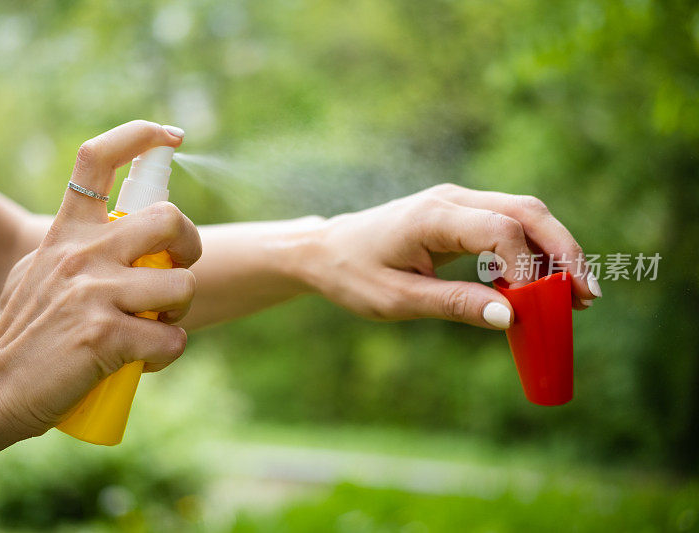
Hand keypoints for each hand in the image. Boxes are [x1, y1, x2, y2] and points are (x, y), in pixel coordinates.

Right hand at [0, 121, 200, 439]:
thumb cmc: (20, 336)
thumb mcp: (39, 273)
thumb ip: (77, 252)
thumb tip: (122, 243)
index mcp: (66, 233)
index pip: (98, 158)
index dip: (140, 136)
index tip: (170, 135)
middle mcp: (83, 253)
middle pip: (169, 218)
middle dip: (190, 245)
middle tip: (177, 271)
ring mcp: (96, 293)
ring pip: (183, 284)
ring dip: (180, 310)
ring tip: (156, 325)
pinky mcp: (107, 336)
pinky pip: (173, 338)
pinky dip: (168, 352)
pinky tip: (145, 359)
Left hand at [308, 183, 599, 328]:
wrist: (327, 250)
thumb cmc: (353, 274)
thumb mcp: (397, 300)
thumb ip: (454, 305)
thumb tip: (510, 319)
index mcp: (432, 216)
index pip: (500, 230)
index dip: (528, 268)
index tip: (536, 309)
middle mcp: (451, 198)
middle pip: (527, 211)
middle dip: (563, 252)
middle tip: (587, 296)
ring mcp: (458, 201)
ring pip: (525, 214)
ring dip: (555, 250)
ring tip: (577, 295)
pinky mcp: (461, 213)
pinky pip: (509, 224)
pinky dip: (534, 251)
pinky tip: (545, 284)